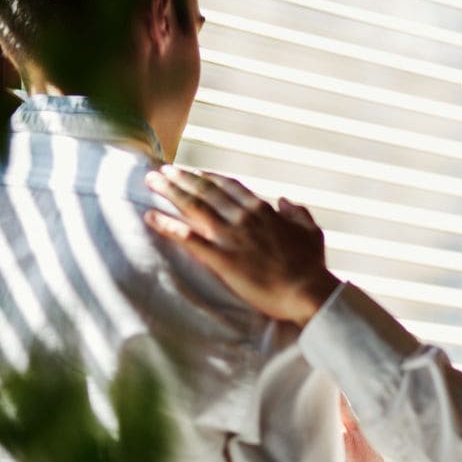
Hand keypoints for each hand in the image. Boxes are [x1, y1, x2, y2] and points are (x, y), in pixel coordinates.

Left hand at [144, 166, 339, 326]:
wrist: (306, 291)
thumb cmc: (311, 264)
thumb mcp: (312, 231)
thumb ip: (298, 212)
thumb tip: (285, 200)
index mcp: (262, 210)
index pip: (229, 186)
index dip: (207, 177)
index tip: (193, 173)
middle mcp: (243, 217)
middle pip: (206, 191)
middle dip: (181, 178)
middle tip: (161, 169)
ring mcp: (230, 237)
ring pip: (194, 207)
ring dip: (170, 191)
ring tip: (151, 181)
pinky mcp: (220, 259)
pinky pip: (188, 238)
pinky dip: (167, 226)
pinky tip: (150, 217)